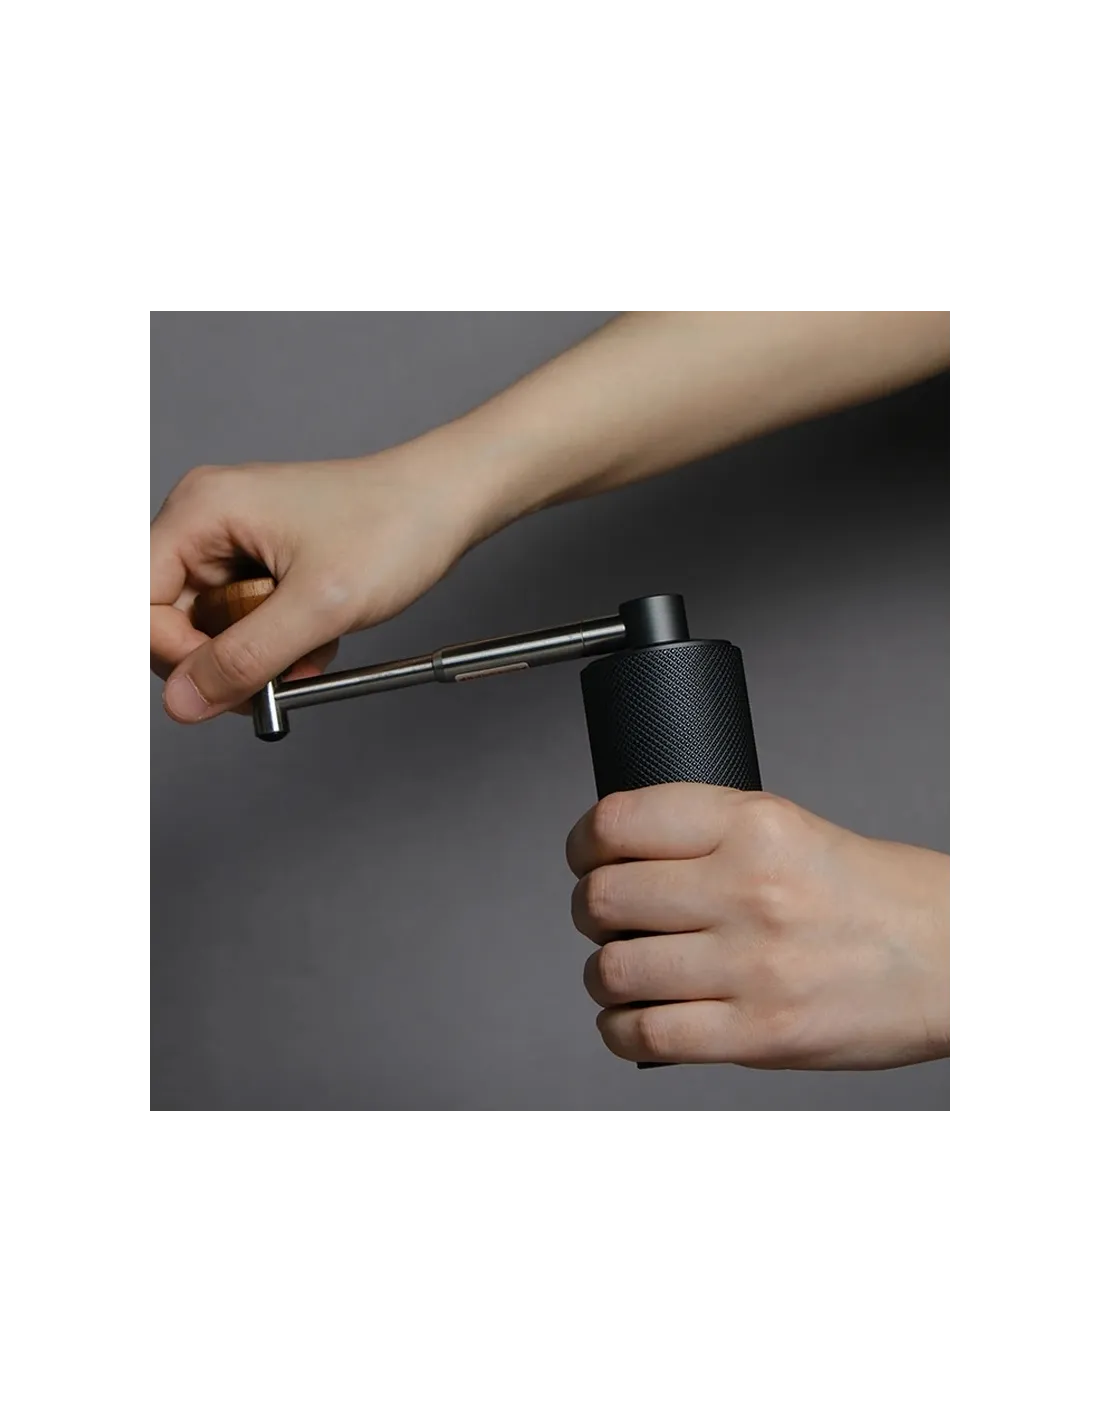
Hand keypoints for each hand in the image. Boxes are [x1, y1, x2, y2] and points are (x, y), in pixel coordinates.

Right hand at [149, 426, 508, 721]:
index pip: (139, 602)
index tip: (226, 682)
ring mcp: (233, 540)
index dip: (175, 654)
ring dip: (258, 657)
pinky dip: (278, 643)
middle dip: (224, 660)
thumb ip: (244, 658)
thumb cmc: (393, 526)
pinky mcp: (261, 560)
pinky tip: (316, 638)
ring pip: (212, 628)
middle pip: (170, 619)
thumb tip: (183, 702)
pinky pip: (245, 620)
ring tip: (310, 651)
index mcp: (201, 510)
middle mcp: (206, 520)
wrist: (448, 502)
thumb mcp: (317, 607)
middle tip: (278, 677)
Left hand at [566, 784, 949, 1067]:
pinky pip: (646, 1035)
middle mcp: (748, 889)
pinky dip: (621, 1029)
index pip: (620, 821)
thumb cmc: (876, 895)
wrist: (956, 958)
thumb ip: (712, 837)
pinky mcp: (759, 1034)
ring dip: (602, 974)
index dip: (584, 843)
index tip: (586, 855)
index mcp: (755, 824)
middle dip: (589, 911)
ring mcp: (752, 965)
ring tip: (623, 971)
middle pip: (604, 899)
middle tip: (604, 918)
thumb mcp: (794, 830)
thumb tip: (622, 858)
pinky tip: (634, 1018)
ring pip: (614, 970)